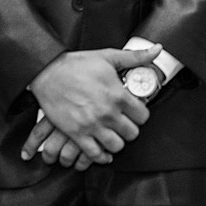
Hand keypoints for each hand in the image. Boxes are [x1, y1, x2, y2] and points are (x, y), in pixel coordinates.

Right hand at [20, 46, 160, 167]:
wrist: (48, 72)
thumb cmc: (77, 64)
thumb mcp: (109, 56)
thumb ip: (136, 57)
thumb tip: (158, 49)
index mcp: (117, 94)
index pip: (143, 115)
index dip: (141, 114)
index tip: (135, 112)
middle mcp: (107, 113)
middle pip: (132, 133)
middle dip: (130, 128)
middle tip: (125, 123)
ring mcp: (92, 125)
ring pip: (116, 146)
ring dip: (117, 142)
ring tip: (114, 134)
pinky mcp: (76, 134)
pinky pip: (94, 154)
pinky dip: (101, 156)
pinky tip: (103, 150)